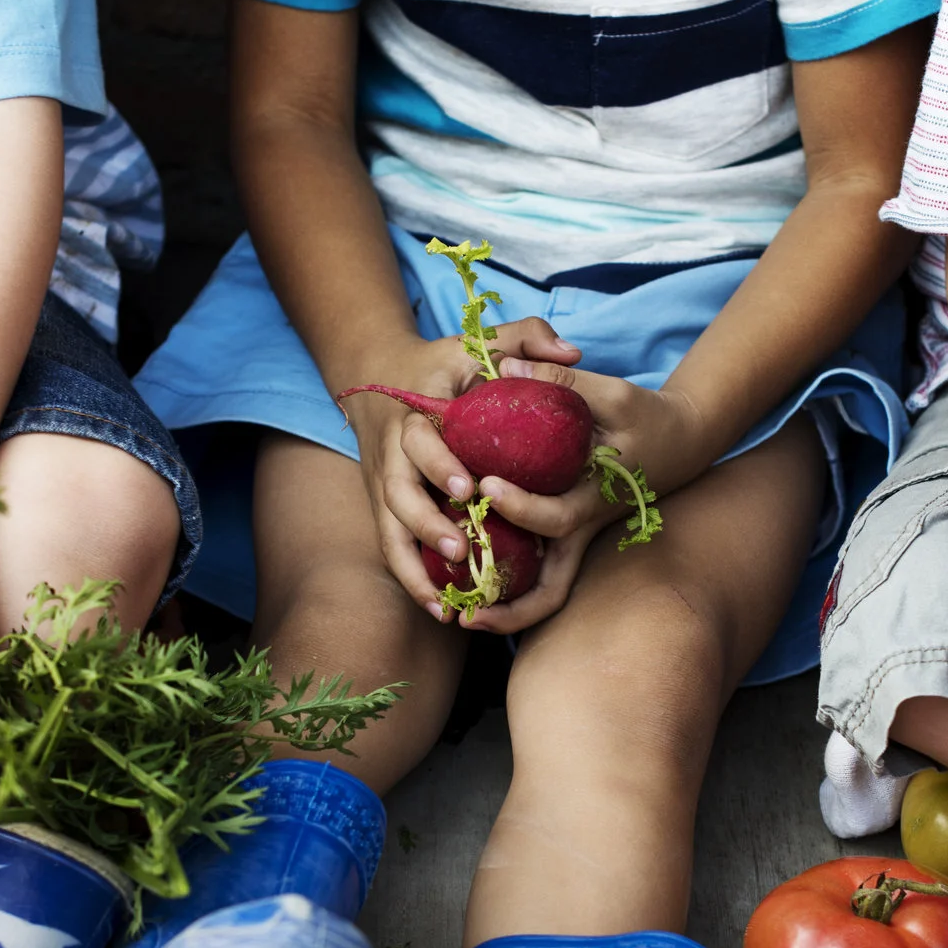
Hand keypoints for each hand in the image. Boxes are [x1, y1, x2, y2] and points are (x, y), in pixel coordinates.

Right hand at [336, 317, 582, 622]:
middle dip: (424, 523)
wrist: (375, 374)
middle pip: (396, 495)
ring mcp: (383, 485)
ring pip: (389, 533)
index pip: (419, 440)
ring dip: (414, 569)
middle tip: (458, 547)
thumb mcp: (477, 341)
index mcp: (414, 414)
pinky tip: (441, 609)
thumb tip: (573, 354)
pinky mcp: (383, 508)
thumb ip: (526, 338)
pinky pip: (393, 549)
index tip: (469, 487)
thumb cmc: (442, 364)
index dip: (439, 464)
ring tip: (445, 602)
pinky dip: (412, 580)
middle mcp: (390, 453)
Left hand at [443, 359, 708, 634]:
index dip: (520, 507)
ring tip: (460, 619)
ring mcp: (577, 539)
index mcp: (595, 499)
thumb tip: (503, 369)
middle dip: (509, 607)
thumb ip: (561, 385)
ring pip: (546, 593)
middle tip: (464, 612)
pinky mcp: (569, 535)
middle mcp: (583, 530)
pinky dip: (509, 587)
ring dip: (507, 612)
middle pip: (552, 590)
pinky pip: (539, 574)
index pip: (556, 518)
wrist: (683, 441)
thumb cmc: (648, 416)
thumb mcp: (614, 392)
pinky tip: (468, 580)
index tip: (486, 487)